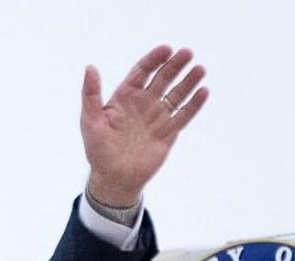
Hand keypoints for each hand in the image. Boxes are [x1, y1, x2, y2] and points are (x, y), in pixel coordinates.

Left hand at [81, 45, 208, 207]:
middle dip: (175, 65)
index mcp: (125, 97)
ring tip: (199, 69)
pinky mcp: (168, 133)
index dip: (154, 59)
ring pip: (176, 94)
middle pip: (162, 78)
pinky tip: (203, 92)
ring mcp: (157, 117)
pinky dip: (194, 104)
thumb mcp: (90, 121)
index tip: (166, 49)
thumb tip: (90, 68)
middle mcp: (143, 103)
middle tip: (187, 53)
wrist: (114, 178)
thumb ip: (91, 94)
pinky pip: (183, 115)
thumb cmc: (98, 150)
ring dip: (188, 81)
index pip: (142, 71)